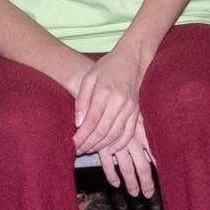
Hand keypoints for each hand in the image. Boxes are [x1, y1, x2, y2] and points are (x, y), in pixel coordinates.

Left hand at [71, 46, 157, 196]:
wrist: (133, 59)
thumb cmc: (107, 67)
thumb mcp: (89, 78)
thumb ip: (82, 100)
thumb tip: (78, 124)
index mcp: (105, 92)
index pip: (91, 121)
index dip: (81, 136)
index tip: (72, 144)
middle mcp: (119, 102)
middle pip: (102, 131)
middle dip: (89, 144)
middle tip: (78, 150)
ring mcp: (130, 108)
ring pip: (115, 134)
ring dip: (101, 146)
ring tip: (89, 149)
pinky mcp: (137, 111)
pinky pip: (129, 132)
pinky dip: (119, 143)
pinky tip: (110, 149)